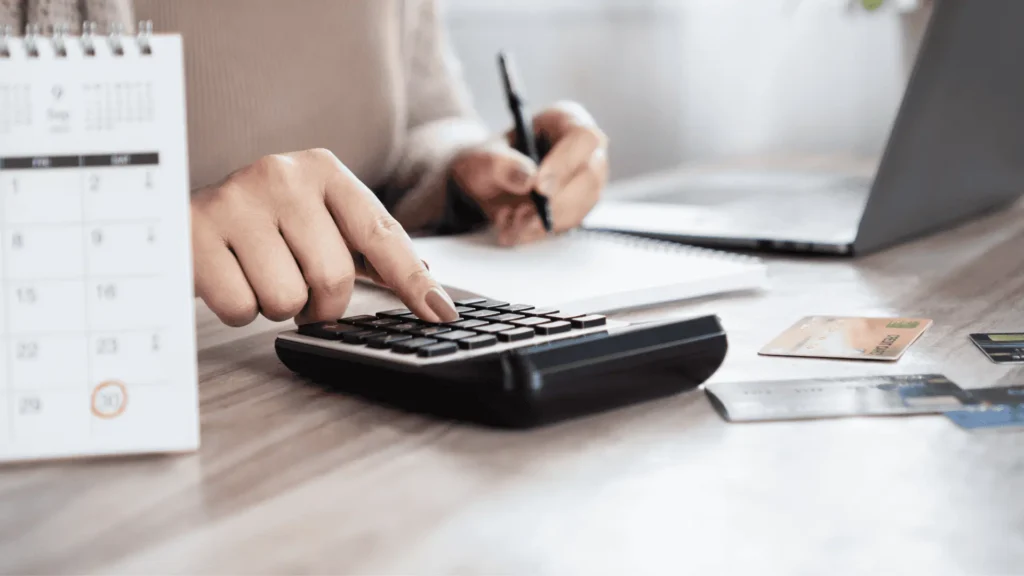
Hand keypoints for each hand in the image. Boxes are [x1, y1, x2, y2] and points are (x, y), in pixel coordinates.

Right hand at [191, 148, 459, 326]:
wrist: (177, 211)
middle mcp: (282, 175)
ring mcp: (236, 201)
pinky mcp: (194, 233)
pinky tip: (229, 278)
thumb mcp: (317, 218)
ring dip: (276, 306)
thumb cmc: (261, 224)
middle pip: (334, 279)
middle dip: (321, 304)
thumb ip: (370, 247)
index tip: (441, 315)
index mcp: (324, 170)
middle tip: (300, 289)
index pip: (382, 236)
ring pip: (286, 299)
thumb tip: (430, 289)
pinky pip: (241, 308)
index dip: (414, 283)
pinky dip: (238, 309)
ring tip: (258, 274)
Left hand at [449, 101, 608, 245]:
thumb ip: (500, 164)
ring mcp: (587, 180)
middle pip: (590, 176)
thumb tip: (528, 178)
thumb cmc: (489, 161)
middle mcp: (584, 150)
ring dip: (544, 219)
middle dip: (555, 201)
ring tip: (510, 218)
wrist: (486, 184)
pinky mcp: (580, 207)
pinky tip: (516, 226)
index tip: (539, 188)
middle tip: (521, 214)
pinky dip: (540, 230)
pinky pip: (569, 223)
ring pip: (582, 205)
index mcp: (564, 121)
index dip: (565, 163)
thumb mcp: (482, 158)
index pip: (583, 138)